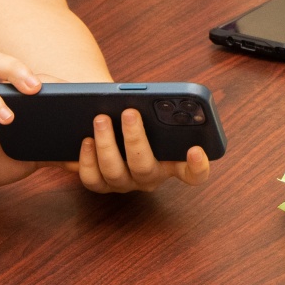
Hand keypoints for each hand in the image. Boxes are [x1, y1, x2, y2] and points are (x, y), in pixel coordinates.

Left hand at [63, 109, 210, 192]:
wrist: (104, 114)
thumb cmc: (131, 109)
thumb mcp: (146, 107)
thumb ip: (153, 105)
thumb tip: (140, 100)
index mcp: (172, 160)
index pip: (194, 174)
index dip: (198, 167)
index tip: (195, 149)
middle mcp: (150, 175)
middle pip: (145, 167)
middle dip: (136, 138)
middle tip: (129, 112)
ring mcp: (125, 182)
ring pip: (115, 173)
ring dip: (106, 144)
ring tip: (100, 118)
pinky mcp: (101, 184)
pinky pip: (92, 179)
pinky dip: (88, 159)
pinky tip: (86, 140)